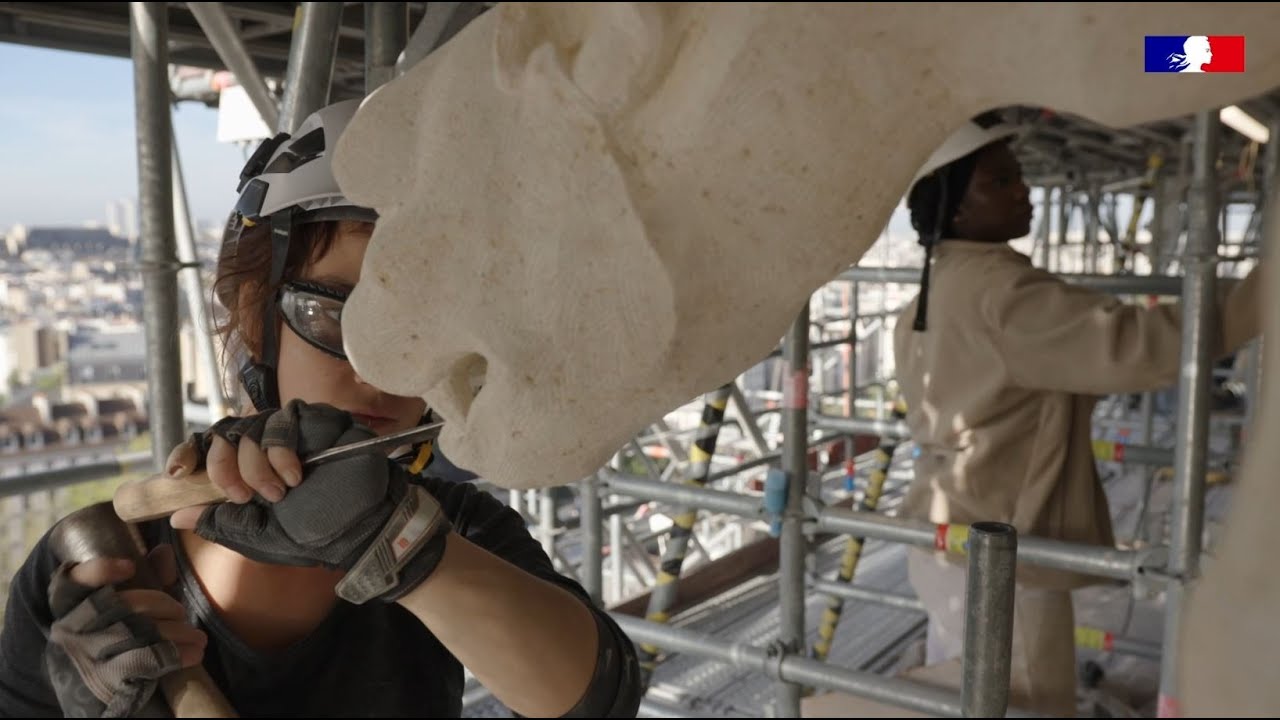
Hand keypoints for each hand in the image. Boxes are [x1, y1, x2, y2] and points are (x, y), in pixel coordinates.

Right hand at [45, 545, 206, 717]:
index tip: (129, 567)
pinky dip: (176, 654)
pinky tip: (194, 654)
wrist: (101, 702)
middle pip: (121, 605)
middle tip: (183, 614)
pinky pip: (146, 660)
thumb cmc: (117, 649)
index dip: (98, 571)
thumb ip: (145, 581)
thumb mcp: (126, 613)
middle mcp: (72, 633)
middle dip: (162, 604)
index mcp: (71, 611)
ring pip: (137, 632)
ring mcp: (88, 658)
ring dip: (177, 632)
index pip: (70, 584)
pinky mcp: (107, 682)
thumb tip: (164, 552)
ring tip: (198, 638)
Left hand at [171, 401, 452, 604]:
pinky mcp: (317, 420)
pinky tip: (294, 474)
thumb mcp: (258, 535)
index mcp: (245, 473)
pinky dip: (281, 448)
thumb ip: (220, 521)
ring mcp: (292, 432)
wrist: (363, 528)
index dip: (186, 454)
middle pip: (223, 434)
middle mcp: (264, 448)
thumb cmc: (316, 534)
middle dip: (223, 466)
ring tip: (277, 492)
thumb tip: (175, 514)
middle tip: (240, 495)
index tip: (175, 472)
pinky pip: (284, 418)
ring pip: (250, 425)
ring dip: (255, 462)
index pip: (206, 450)